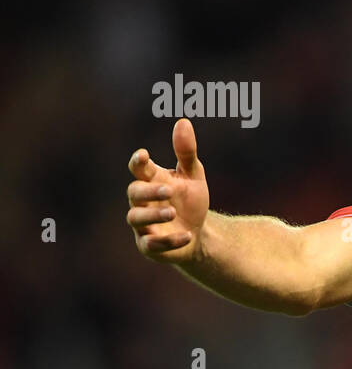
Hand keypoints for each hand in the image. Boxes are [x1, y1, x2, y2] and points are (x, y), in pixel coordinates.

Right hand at [126, 118, 209, 261]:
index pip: (138, 168)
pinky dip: (168, 240)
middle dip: (149, 191)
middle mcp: (143, 202)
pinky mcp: (150, 246)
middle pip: (133, 193)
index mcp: (152, 181)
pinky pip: (152, 244)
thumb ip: (186, 152)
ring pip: (136, 218)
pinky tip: (187, 235)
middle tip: (169, 190)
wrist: (199, 235)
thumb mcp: (194, 176)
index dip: (138, 162)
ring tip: (173, 212)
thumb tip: (183, 122)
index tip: (143, 155)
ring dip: (154, 214)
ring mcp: (144, 225)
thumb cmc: (191, 201)